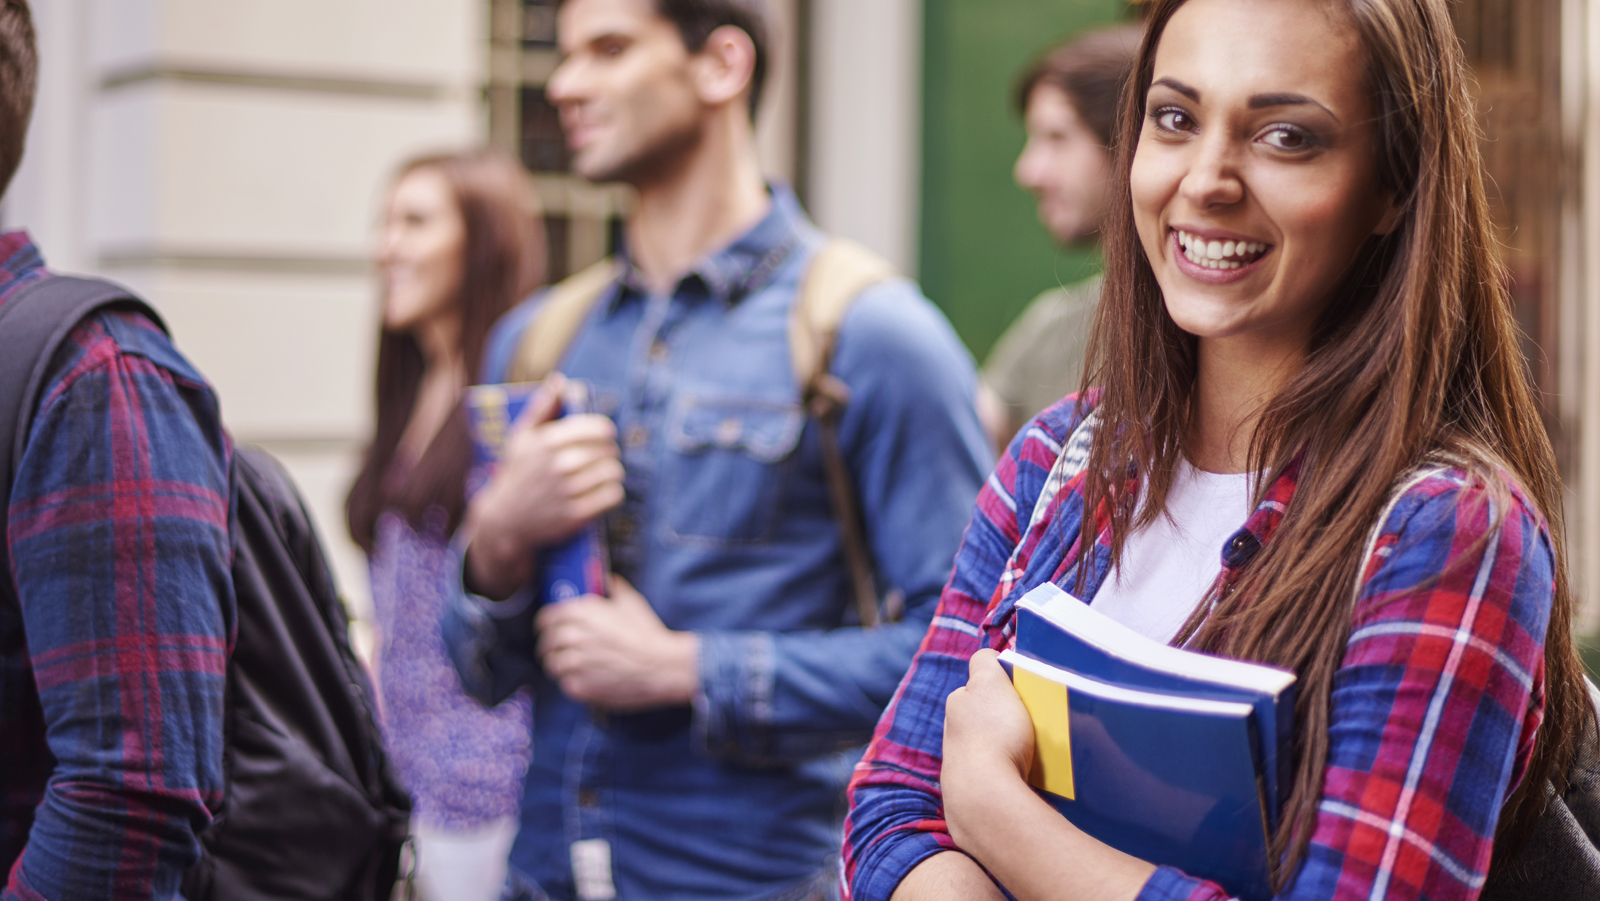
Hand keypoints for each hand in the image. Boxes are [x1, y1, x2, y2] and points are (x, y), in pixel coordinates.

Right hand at [464, 373, 624, 597]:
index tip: (603, 436)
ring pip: (613, 472)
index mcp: (547, 441)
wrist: (505, 521)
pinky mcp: (575, 515)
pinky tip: (604, 491)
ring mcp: (567, 491)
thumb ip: (542, 408)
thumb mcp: (521, 437)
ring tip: (605, 473)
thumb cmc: (517, 473)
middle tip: (603, 457)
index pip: (598, 428)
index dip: (606, 431)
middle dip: (609, 452)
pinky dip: (613, 493)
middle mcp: (558, 465)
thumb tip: (559, 380)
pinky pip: (612, 496)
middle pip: (608, 450)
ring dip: (613, 472)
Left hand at [535, 574, 699, 710]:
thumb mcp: (631, 603)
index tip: (548, 629)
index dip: (546, 624)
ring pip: (553, 665)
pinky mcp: (578, 686)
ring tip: (574, 667)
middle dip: (551, 646)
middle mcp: (571, 637)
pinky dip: (573, 683)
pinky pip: (565, 684)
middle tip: (560, 650)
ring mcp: (573, 663)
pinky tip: (587, 679)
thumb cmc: (647, 634)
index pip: (546, 618)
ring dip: (560, 666)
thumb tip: (608, 579)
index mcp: (579, 613)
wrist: (660, 665)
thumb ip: (615, 588)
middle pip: (546, 643)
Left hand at [941, 649, 1034, 853]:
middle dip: (1003, 717)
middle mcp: (952, 732)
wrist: (985, 796)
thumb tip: (989, 656)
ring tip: (1033, 752)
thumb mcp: (990, 684)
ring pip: (990, 746)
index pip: (979, 682)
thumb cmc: (993, 735)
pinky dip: (1008, 772)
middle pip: (984, 715)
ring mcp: (960, 765)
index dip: (1000, 683)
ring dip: (1007, 746)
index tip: (1021, 691)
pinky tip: (1025, 777)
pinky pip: (996, 775)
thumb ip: (987, 663)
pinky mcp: (972, 793)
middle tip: (1032, 723)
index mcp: (957, 704)